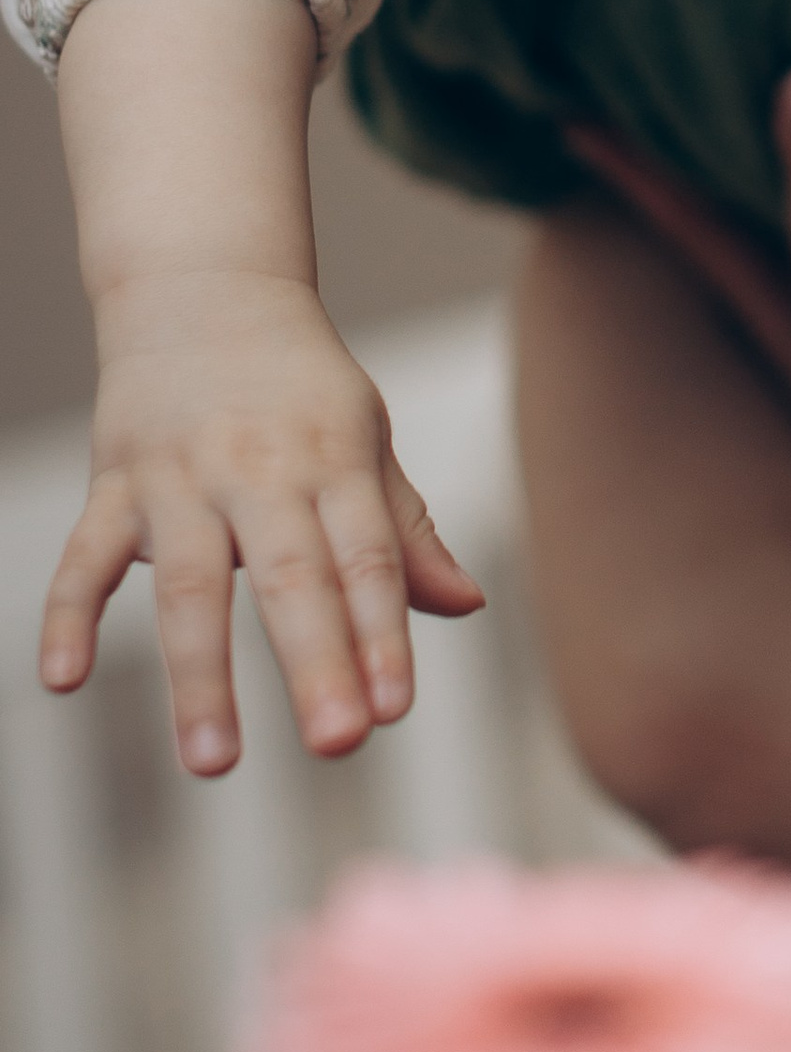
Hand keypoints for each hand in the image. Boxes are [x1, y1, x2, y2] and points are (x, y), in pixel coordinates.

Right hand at [41, 272, 483, 774]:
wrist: (205, 288)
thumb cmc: (302, 387)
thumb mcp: (366, 440)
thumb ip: (404, 531)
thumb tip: (467, 605)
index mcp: (333, 461)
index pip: (366, 558)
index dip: (382, 634)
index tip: (393, 710)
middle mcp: (259, 470)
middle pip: (290, 577)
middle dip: (315, 663)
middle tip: (339, 745)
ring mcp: (181, 477)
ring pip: (189, 584)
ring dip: (200, 675)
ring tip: (213, 762)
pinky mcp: (115, 482)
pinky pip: (86, 556)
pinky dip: (69, 616)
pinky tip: (63, 680)